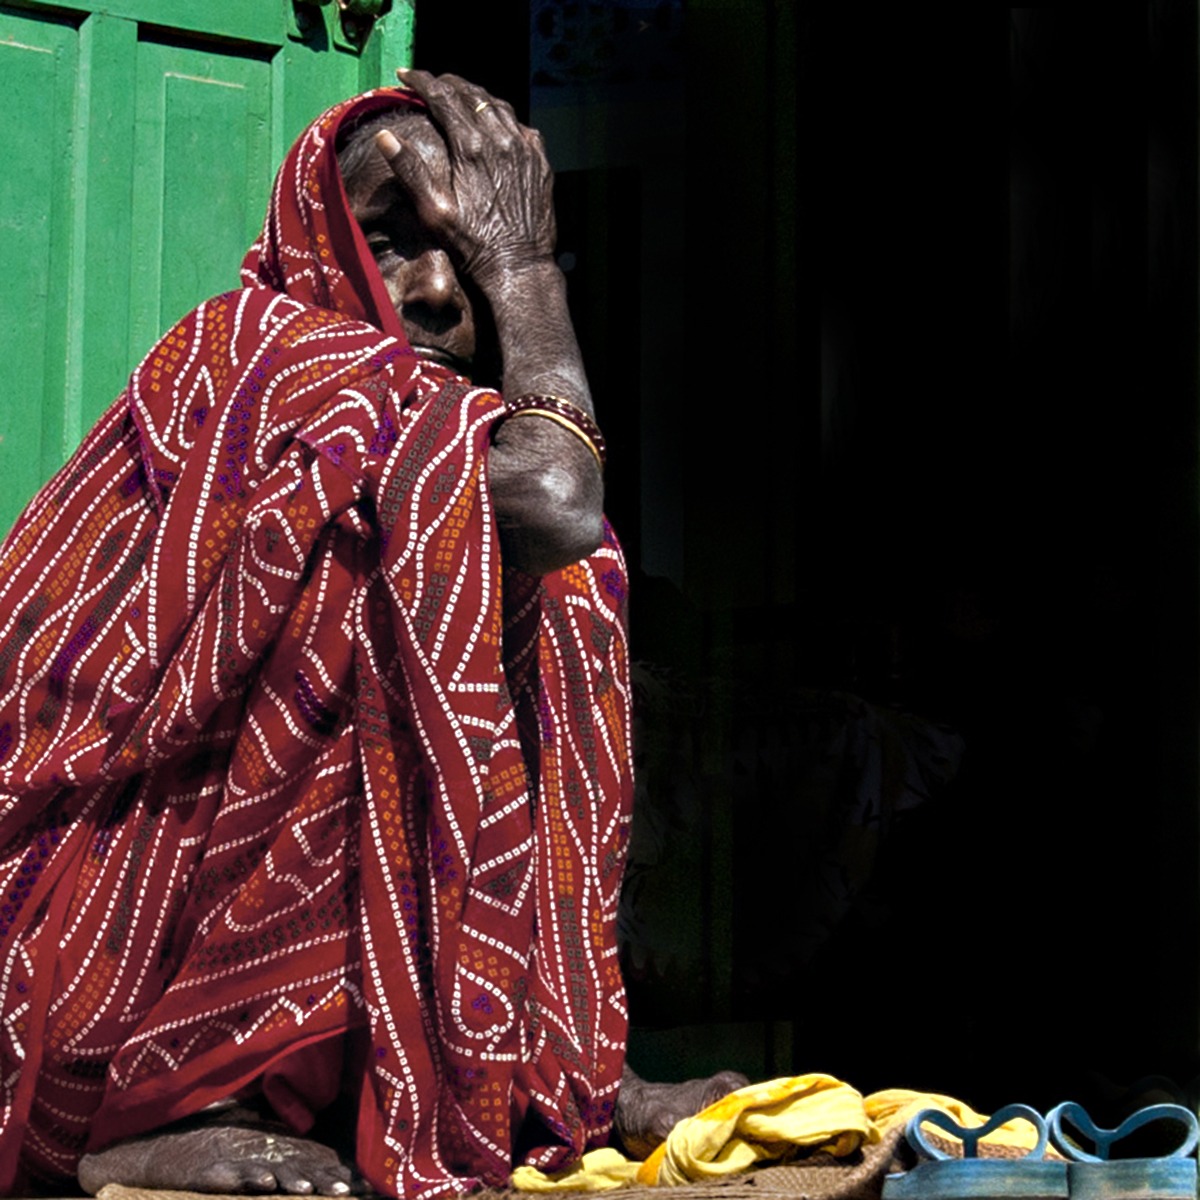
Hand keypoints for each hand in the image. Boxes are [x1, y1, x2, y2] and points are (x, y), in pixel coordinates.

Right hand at [378, 70, 556, 292]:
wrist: (518, 266)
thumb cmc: (472, 245)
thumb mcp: (433, 211)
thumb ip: (410, 171)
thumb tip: (385, 136)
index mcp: (470, 147)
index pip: (442, 98)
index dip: (421, 81)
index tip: (405, 74)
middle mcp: (501, 140)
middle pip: (471, 96)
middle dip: (447, 84)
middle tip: (431, 82)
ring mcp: (525, 149)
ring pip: (498, 107)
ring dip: (476, 97)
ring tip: (460, 95)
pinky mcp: (540, 162)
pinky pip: (522, 127)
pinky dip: (504, 117)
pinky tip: (495, 123)